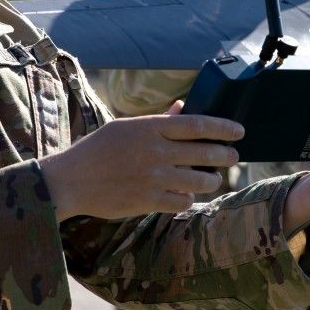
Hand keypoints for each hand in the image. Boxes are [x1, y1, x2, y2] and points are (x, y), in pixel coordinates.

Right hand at [41, 101, 242, 221]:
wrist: (71, 180)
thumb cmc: (98, 149)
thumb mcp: (126, 127)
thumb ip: (158, 120)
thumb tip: (183, 107)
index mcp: (149, 128)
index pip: (197, 125)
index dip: (223, 128)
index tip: (239, 132)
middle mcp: (155, 151)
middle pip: (205, 153)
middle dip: (225, 155)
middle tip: (233, 156)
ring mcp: (153, 178)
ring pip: (199, 180)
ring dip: (211, 179)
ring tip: (212, 178)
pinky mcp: (148, 201)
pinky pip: (182, 201)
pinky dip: (189, 198)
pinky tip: (187, 195)